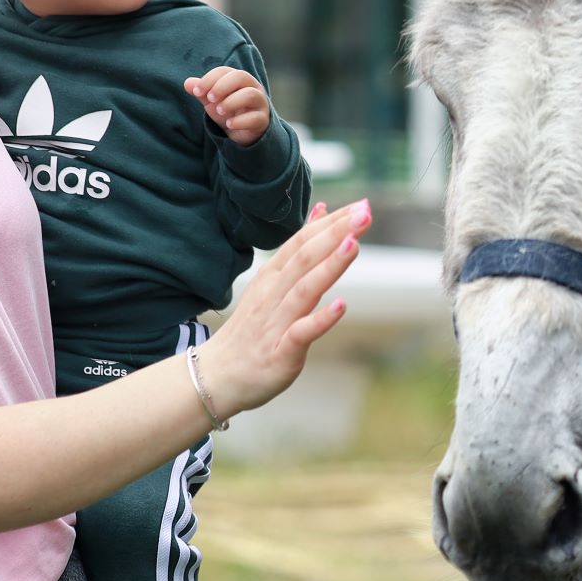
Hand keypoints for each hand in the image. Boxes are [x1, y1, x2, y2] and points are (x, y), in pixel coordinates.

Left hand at [185, 67, 271, 145]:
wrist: (243, 133)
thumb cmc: (228, 111)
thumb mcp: (212, 101)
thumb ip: (202, 92)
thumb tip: (187, 83)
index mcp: (239, 79)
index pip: (225, 71)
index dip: (209, 79)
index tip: (196, 91)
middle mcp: (252, 87)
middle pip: (241, 76)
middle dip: (222, 86)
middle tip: (209, 99)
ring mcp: (260, 103)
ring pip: (250, 95)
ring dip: (231, 102)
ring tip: (219, 111)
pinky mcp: (263, 120)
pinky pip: (255, 118)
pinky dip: (240, 121)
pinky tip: (229, 125)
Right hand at [194, 200, 368, 415]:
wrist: (216, 375)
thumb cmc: (252, 328)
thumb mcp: (273, 282)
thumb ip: (299, 250)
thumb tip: (323, 211)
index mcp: (272, 276)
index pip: (302, 241)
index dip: (331, 222)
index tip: (360, 205)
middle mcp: (273, 294)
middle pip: (304, 258)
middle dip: (335, 233)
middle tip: (365, 213)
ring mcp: (276, 322)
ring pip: (304, 289)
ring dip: (329, 266)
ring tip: (353, 244)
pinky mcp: (281, 352)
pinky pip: (301, 333)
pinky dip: (321, 319)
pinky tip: (342, 306)